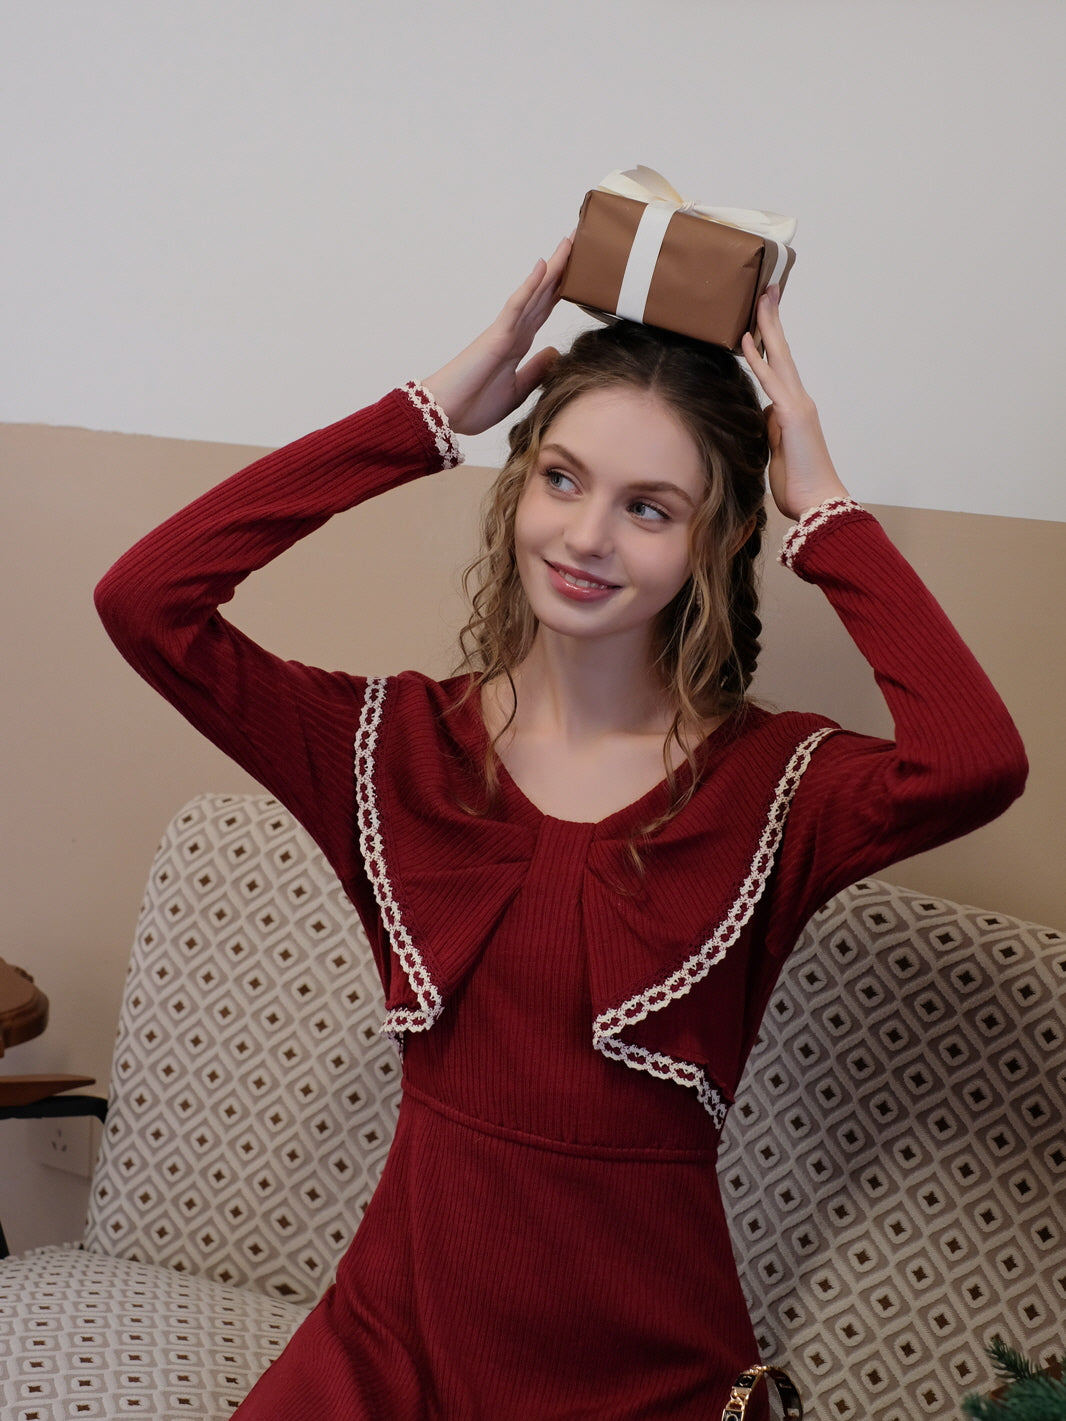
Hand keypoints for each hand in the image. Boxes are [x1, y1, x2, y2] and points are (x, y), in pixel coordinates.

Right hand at [421, 237, 570, 435]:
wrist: (445, 415)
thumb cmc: (473, 405)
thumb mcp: (517, 391)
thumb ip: (536, 371)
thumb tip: (555, 352)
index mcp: (518, 345)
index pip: (544, 310)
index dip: (561, 289)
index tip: (580, 271)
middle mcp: (514, 332)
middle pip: (543, 294)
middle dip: (563, 269)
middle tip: (582, 240)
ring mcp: (505, 331)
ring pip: (534, 292)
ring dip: (552, 268)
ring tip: (570, 242)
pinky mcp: (496, 336)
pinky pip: (516, 306)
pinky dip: (530, 286)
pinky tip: (544, 266)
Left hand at [740, 288, 849, 520]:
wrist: (817, 503)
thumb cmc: (798, 484)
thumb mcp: (776, 451)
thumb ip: (771, 429)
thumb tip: (762, 414)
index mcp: (793, 409)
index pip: (779, 367)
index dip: (771, 342)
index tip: (761, 318)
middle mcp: (798, 401)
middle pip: (783, 352)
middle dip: (773, 320)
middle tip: (767, 290)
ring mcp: (797, 405)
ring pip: (779, 357)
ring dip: (768, 327)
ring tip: (760, 299)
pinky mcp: (792, 416)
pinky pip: (771, 381)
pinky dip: (758, 359)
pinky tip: (746, 340)